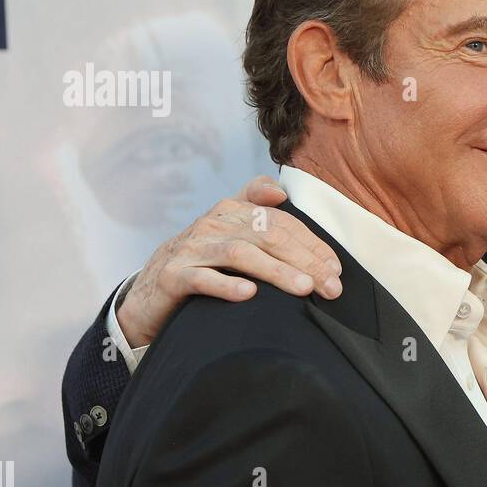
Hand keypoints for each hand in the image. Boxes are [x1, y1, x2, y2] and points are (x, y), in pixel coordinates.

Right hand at [116, 176, 341, 347]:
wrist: (149, 292)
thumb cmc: (201, 262)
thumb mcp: (228, 232)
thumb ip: (254, 206)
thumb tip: (281, 191)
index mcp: (231, 211)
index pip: (281, 222)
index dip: (312, 244)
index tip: (337, 269)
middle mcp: (212, 224)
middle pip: (266, 235)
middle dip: (304, 260)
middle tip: (331, 287)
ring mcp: (191, 249)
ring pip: (239, 254)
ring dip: (275, 270)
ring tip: (303, 288)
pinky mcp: (173, 276)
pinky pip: (202, 278)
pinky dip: (226, 285)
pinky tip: (249, 294)